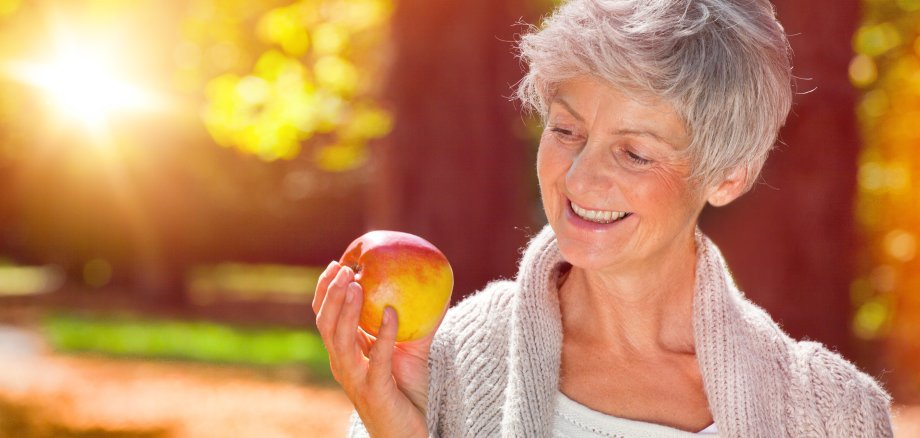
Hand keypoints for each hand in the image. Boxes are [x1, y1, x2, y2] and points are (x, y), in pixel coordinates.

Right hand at [313, 261, 441, 437]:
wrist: (409, 432)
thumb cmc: (406, 391)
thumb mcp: (409, 349)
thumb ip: (415, 321)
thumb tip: (434, 286)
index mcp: (344, 353)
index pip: (325, 318)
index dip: (325, 291)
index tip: (335, 264)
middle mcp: (343, 364)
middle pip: (325, 324)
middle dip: (330, 294)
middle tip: (343, 268)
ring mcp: (355, 378)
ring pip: (340, 339)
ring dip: (346, 309)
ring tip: (356, 285)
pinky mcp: (374, 389)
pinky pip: (376, 357)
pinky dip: (382, 333)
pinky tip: (390, 313)